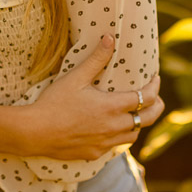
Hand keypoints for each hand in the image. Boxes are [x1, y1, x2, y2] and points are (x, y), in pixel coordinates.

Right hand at [22, 34, 163, 159]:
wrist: (35, 132)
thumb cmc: (54, 102)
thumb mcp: (75, 77)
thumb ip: (96, 59)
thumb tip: (110, 38)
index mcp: (112, 106)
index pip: (145, 98)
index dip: (154, 88)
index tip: (155, 79)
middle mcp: (113, 127)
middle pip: (147, 119)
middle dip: (156, 107)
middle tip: (156, 99)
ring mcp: (105, 143)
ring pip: (133, 135)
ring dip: (138, 123)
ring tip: (135, 114)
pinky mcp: (94, 153)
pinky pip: (116, 146)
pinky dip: (120, 136)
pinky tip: (112, 130)